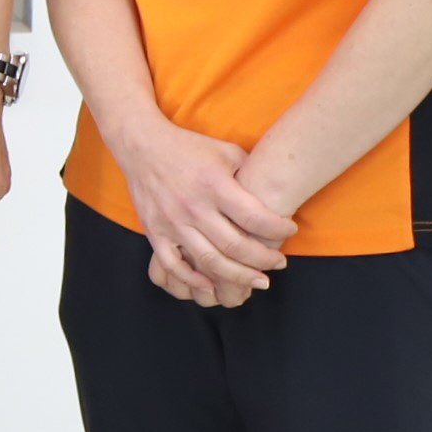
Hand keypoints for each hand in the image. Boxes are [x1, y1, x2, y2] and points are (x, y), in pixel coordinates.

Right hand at [108, 115, 293, 304]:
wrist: (142, 146)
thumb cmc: (189, 148)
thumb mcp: (226, 151)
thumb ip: (250, 172)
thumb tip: (275, 193)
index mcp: (214, 185)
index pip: (254, 217)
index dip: (278, 229)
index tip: (289, 230)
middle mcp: (193, 206)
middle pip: (235, 246)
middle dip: (264, 260)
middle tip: (279, 263)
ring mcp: (172, 222)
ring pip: (209, 261)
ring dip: (238, 276)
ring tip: (259, 281)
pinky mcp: (155, 232)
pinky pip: (173, 265)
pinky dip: (193, 280)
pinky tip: (212, 285)